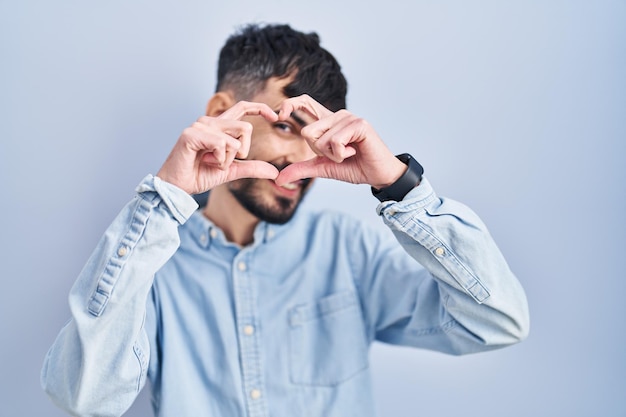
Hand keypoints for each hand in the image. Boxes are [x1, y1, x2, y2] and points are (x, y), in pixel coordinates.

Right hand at [157, 101, 279, 193]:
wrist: (179, 187)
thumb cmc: (200, 175)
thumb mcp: (231, 171)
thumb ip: (251, 168)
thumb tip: (274, 172)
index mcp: (219, 126)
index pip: (243, 108)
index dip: (260, 108)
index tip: (276, 117)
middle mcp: (210, 122)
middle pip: (245, 128)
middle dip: (242, 152)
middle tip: (223, 162)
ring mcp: (200, 126)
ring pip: (234, 140)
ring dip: (227, 159)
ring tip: (210, 162)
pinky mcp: (192, 134)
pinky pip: (221, 144)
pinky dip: (219, 159)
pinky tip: (204, 161)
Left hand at [274, 95, 406, 188]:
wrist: (378, 175)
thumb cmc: (354, 168)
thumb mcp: (323, 168)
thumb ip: (302, 169)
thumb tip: (278, 178)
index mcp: (328, 122)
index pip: (305, 102)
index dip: (290, 104)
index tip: (279, 114)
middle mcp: (337, 115)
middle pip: (307, 132)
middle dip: (319, 152)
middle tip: (339, 154)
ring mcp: (349, 118)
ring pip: (321, 139)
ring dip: (333, 155)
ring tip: (350, 153)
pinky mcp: (359, 124)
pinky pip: (335, 142)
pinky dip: (342, 154)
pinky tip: (355, 152)